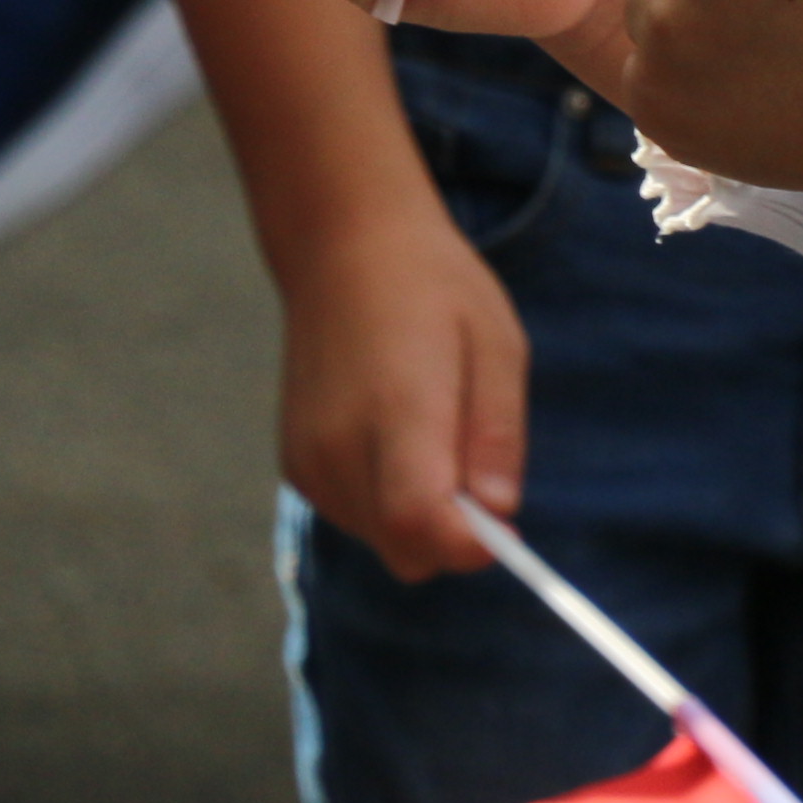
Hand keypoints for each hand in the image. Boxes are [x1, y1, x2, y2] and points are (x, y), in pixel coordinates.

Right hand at [272, 195, 525, 579]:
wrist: (345, 254)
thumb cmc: (437, 292)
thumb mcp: (497, 348)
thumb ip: (496, 434)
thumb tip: (499, 512)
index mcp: (396, 411)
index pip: (418, 521)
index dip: (469, 545)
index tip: (507, 528)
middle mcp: (339, 447)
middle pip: (404, 549)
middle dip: (453, 535)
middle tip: (479, 469)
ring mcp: (308, 461)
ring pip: (381, 541)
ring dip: (421, 517)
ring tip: (437, 432)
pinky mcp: (294, 466)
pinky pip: (356, 517)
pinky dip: (389, 501)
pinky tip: (400, 437)